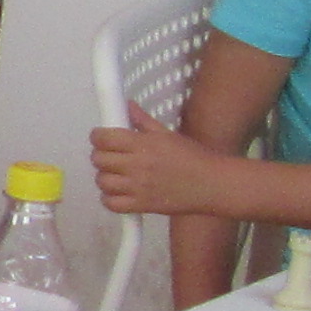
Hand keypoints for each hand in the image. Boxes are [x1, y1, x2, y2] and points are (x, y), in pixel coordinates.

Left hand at [89, 117, 228, 217]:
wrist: (212, 184)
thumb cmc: (192, 156)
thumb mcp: (167, 134)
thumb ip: (143, 120)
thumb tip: (126, 104)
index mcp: (143, 144)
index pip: (104, 138)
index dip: (98, 137)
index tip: (101, 138)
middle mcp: (137, 165)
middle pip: (99, 159)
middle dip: (100, 155)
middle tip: (110, 156)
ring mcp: (138, 187)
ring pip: (102, 181)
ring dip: (104, 177)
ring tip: (115, 175)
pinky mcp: (141, 206)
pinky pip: (111, 203)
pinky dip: (109, 198)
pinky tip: (118, 192)